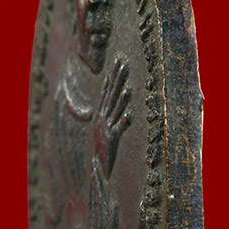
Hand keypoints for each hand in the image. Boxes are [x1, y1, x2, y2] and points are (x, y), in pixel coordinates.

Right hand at [94, 57, 131, 176]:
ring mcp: (107, 128)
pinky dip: (123, 122)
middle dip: (118, 80)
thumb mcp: (106, 126)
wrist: (99, 165)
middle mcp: (103, 118)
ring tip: (127, 89)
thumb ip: (112, 113)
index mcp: (101, 114)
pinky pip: (119, 129)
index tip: (116, 63)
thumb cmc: (104, 145)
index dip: (112, 77)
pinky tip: (129, 115)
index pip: (107, 91)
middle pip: (111, 96)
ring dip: (120, 100)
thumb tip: (119, 100)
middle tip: (123, 66)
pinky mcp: (112, 139)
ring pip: (115, 111)